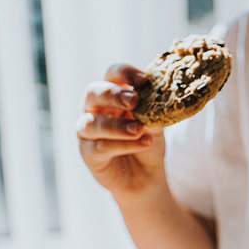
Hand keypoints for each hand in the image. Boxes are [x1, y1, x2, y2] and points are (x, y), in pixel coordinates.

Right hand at [77, 64, 164, 203]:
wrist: (146, 176)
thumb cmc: (148, 141)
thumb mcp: (156, 123)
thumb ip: (154, 110)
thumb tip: (161, 97)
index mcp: (112, 94)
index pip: (112, 74)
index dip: (125, 73)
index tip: (145, 80)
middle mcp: (94, 108)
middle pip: (94, 92)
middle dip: (114, 94)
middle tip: (134, 101)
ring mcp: (87, 131)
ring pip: (93, 122)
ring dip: (117, 125)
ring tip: (139, 129)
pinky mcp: (88, 153)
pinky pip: (101, 146)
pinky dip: (123, 144)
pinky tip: (143, 142)